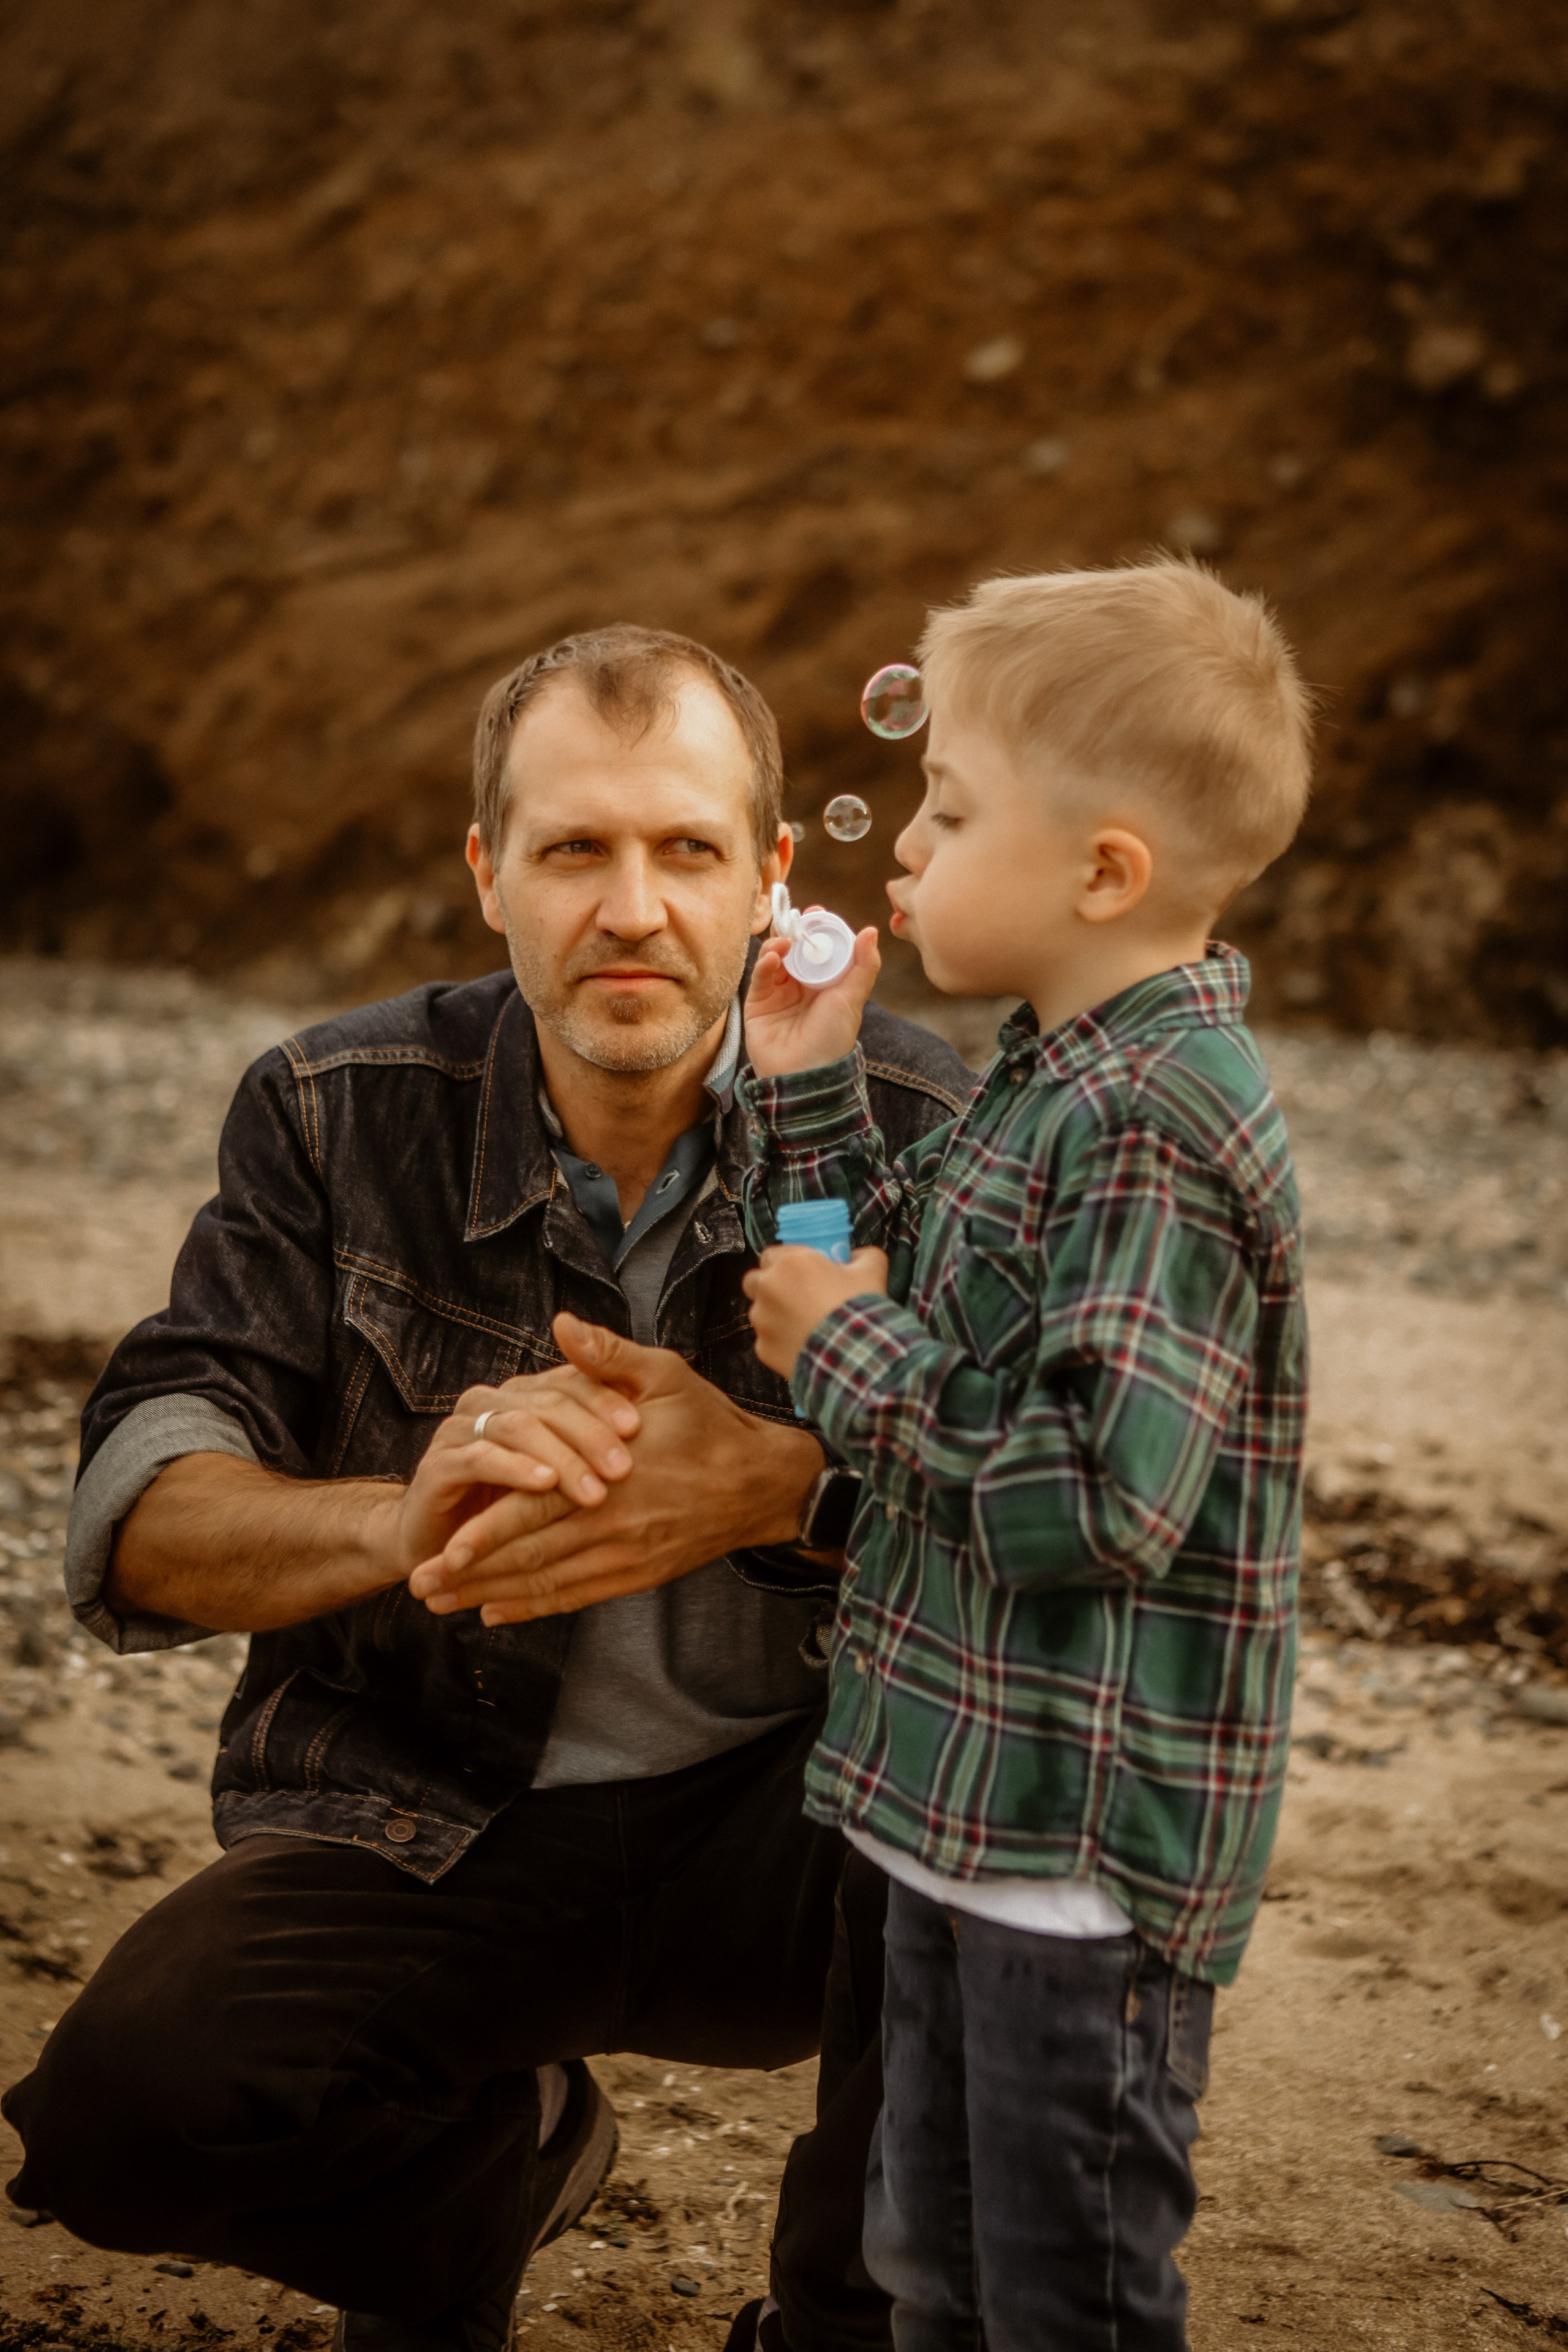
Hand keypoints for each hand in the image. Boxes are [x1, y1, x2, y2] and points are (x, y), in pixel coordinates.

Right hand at [387, 1362, 641, 1585]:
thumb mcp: (565, 1466)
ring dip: (560, 1457)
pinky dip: (515, 1469)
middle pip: (547, 1402)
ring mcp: (461, 1431)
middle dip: (589, 1433)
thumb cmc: (520, 1505)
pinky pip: (480, 1458)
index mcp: (525, 1394)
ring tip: (594, 1489)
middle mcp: (492, 1403)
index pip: (570, 1381)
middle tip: (624, 1468)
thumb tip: (634, 1399)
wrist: (449, 1548)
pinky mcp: (439, 1465)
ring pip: (517, 1427)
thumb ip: (594, 1428)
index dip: (605, 1400)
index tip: (639, 1428)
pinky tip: (544, 1485)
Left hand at [406, 1312, 825, 1624]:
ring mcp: (626, 1555)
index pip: (539, 1506)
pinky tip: (496, 1611)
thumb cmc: (710, 1424)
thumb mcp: (665, 1375)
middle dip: (472, 1573)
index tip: (444, 1545)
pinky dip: (534, 1607)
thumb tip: (561, 1323)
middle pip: (531, 1555)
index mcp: (613, 1474)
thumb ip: (606, 1357)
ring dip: (491, 1593)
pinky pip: (577, 1597)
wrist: (763, 1483)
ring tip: (442, 1604)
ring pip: (548, 1581)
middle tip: (421, 1585)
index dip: (490, 1530)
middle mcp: (614, 1523)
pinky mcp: (637, 1574)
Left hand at [742, 1245, 888, 1377]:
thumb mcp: (871, 1272)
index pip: (771, 1255)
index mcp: (789, 1263)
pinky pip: (767, 1340)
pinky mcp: (763, 1348)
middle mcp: (768, 1288)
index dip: (785, 1264)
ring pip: (760, 1312)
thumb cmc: (858, 1309)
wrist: (854, 1357)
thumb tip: (856, 1256)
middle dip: (770, 1287)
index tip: (801, 1273)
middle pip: (754, 1281)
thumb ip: (862, 1256)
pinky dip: (780, 1342)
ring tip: (803, 1326)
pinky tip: (803, 1345)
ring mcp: (762, 1320)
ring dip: (775, 1315)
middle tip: (795, 1297)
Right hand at [743, 925, 880, 1077]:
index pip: (821, 948)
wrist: (804, 1073)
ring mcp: (778, 992)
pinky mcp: (758, 1003)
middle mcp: (801, 984)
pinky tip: (772, 959)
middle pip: (796, 948)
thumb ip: (863, 965)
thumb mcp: (852, 998)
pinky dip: (765, 964)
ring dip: (779, 945)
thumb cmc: (832, 1038)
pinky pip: (760, 977)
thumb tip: (870, 931)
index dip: (820, 930)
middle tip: (797, 918)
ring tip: (784, 942)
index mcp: (826, 982)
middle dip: (796, 931)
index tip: (818, 914)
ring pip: (775, 958)